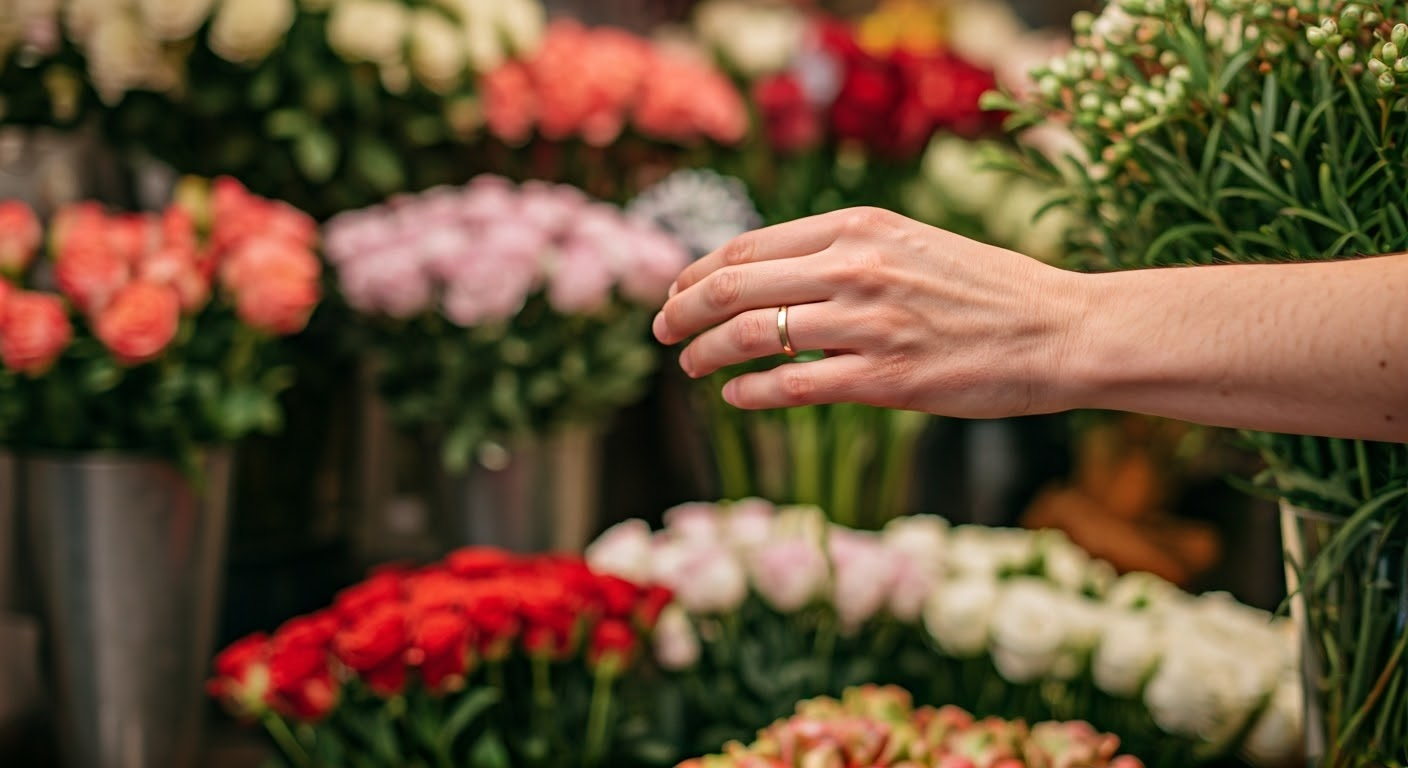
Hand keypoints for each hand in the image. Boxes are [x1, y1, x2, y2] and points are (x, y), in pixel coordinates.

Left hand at [652, 207, 1084, 417]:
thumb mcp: (911, 245)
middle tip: (660, 329)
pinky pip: (793, 387)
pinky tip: (735, 397)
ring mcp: (868, 324)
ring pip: (752, 335)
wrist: (1061, 330)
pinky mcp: (884, 380)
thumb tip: (772, 276)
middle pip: (733, 285)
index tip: (676, 290)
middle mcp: (856, 267)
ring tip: (689, 366)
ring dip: (705, 353)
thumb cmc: (988, 290)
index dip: (697, 271)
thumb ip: (845, 253)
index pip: (748, 245)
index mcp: (860, 227)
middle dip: (681, 309)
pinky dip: (750, 393)